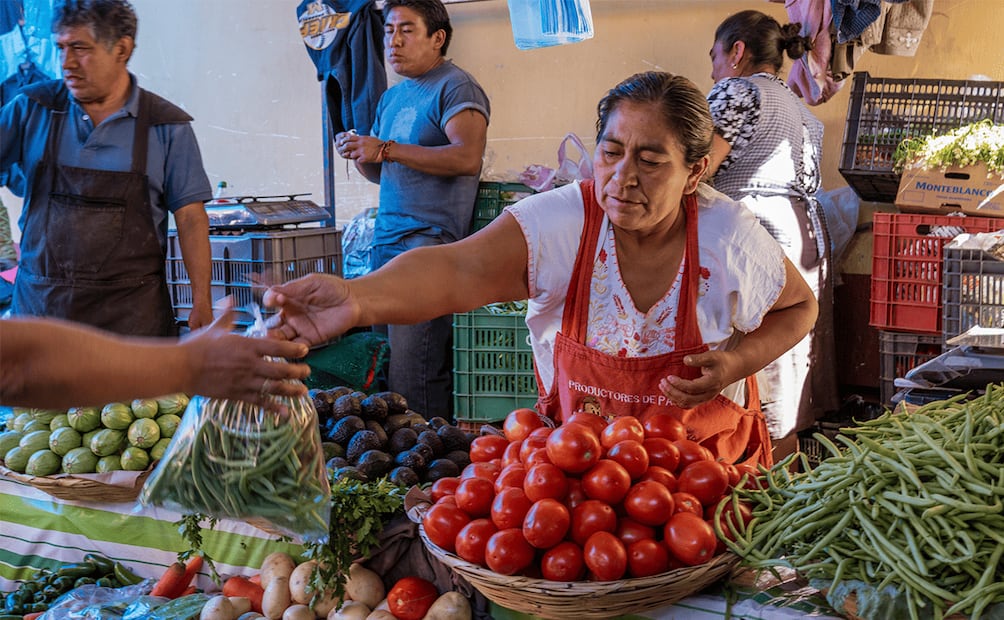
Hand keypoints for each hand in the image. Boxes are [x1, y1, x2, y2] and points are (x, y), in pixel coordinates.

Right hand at [181, 304, 311, 408]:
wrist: (180, 367)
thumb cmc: (196, 346)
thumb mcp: (214, 327)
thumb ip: (227, 315)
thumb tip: (230, 299)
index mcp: (246, 345)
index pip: (277, 347)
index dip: (294, 349)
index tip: (305, 350)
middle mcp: (249, 364)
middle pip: (281, 370)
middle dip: (298, 372)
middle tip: (308, 372)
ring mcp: (244, 381)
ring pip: (274, 388)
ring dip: (291, 390)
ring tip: (303, 392)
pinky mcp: (236, 394)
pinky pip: (259, 402)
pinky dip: (273, 408)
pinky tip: (285, 412)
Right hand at [263, 273, 356, 345]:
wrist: (353, 300)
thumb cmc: (334, 289)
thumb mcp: (312, 283)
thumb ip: (293, 288)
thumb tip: (273, 290)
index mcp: (289, 299)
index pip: (272, 300)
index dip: (271, 300)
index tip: (273, 299)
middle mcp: (292, 314)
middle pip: (273, 322)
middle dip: (266, 326)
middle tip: (263, 327)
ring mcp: (300, 327)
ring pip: (282, 336)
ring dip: (275, 340)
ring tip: (271, 339)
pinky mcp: (311, 338)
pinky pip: (297, 346)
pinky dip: (291, 349)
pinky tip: (288, 348)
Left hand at [335, 132, 382, 162]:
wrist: (385, 150)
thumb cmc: (378, 144)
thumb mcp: (368, 138)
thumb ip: (361, 139)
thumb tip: (354, 138)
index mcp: (361, 139)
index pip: (348, 138)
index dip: (344, 140)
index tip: (342, 143)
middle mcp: (360, 144)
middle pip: (347, 146)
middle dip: (345, 149)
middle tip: (345, 151)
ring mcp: (362, 151)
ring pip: (351, 154)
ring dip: (353, 156)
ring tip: (357, 156)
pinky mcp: (364, 158)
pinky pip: (358, 160)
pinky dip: (359, 160)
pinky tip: (363, 159)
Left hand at [658, 350, 741, 408]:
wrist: (734, 368)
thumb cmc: (722, 361)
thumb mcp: (712, 356)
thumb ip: (698, 359)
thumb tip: (685, 360)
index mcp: (711, 383)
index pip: (692, 388)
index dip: (678, 384)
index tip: (669, 377)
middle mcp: (709, 394)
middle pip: (687, 399)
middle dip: (672, 392)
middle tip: (662, 382)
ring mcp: (706, 398)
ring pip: (686, 404)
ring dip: (672, 397)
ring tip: (663, 387)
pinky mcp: (702, 398)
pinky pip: (688, 404)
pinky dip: (677, 400)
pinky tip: (669, 392)